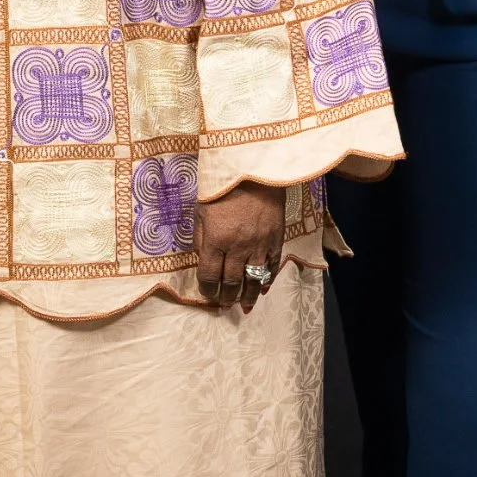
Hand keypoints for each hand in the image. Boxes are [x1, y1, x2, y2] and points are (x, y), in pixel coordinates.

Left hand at [195, 180, 285, 310]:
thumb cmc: (222, 187)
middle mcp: (237, 247)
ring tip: (244, 307)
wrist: (254, 169)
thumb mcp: (200, 210)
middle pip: (231, 283)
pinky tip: (263, 289)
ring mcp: (259, 244)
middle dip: (226, 298)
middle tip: (224, 305)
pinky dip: (268, 280)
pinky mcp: (275, 239)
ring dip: (248, 296)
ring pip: (254, 280)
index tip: (207, 295)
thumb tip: (201, 260)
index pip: (209, 276)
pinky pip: (272, 266)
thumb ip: (200, 238)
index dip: (207, 290)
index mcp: (215, 240)